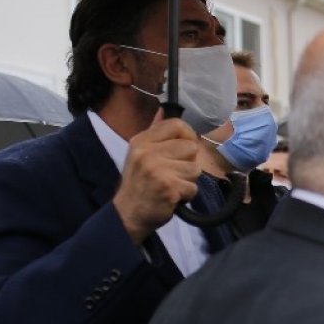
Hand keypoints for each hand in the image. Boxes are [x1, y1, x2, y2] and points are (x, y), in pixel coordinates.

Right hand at [113, 115, 201, 243]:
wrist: (128, 214)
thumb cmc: (140, 183)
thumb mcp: (141, 153)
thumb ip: (155, 133)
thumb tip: (165, 109)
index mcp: (141, 141)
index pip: (177, 125)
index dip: (188, 136)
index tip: (184, 149)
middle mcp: (147, 152)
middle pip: (191, 147)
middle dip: (188, 163)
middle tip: (173, 173)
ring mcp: (157, 169)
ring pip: (195, 169)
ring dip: (188, 181)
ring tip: (172, 185)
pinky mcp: (167, 187)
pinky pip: (193, 187)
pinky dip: (187, 195)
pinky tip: (172, 197)